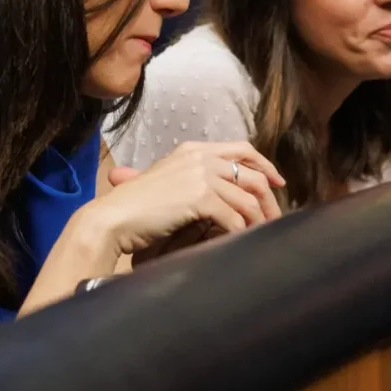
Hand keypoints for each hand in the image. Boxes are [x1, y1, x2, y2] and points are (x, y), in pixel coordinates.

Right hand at [88, 141, 284, 258]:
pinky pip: (234, 218)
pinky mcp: (200, 198)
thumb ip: (193, 179)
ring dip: (259, 219)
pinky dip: (241, 232)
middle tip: (274, 219)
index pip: (242, 149)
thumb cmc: (135, 207)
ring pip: (248, 199)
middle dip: (269, 199)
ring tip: (261, 235)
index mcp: (193, 149)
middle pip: (253, 175)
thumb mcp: (167, 181)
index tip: (278, 183)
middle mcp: (200, 157)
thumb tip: (221, 193)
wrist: (112, 219)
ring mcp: (201, 176)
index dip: (265, 165)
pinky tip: (241, 242)